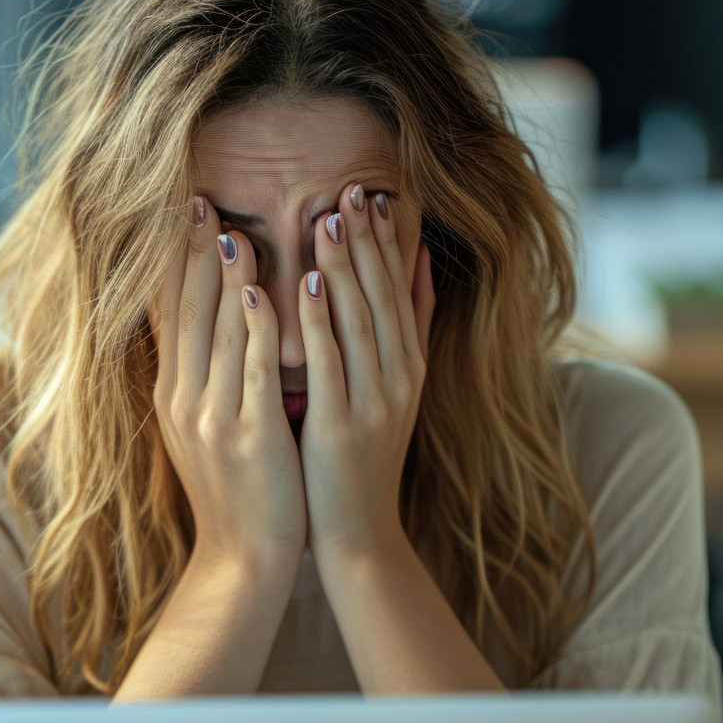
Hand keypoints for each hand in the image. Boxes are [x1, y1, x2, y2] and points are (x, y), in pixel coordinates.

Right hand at [150, 196, 307, 571]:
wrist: (244, 559)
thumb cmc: (236, 492)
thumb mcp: (204, 430)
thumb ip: (203, 377)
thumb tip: (201, 326)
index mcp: (174, 396)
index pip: (169, 315)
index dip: (173, 263)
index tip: (181, 215)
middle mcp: (185, 401)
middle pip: (186, 314)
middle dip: (191, 255)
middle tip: (197, 200)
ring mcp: (213, 419)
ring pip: (219, 333)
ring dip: (227, 277)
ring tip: (235, 227)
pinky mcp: (249, 435)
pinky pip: (253, 369)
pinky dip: (258, 326)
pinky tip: (264, 289)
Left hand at [297, 183, 435, 560]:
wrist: (359, 534)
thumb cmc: (358, 461)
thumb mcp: (389, 392)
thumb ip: (401, 331)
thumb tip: (417, 264)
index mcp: (408, 368)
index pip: (400, 291)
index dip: (388, 241)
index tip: (373, 194)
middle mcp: (399, 378)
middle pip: (384, 295)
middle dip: (368, 240)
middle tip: (352, 188)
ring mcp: (375, 401)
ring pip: (360, 319)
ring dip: (344, 264)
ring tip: (329, 215)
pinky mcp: (344, 425)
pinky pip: (330, 360)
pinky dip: (318, 317)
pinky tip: (305, 280)